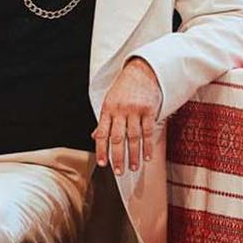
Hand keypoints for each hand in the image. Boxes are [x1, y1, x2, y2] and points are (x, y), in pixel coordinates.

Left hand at [93, 57, 162, 172]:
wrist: (143, 70)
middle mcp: (120, 111)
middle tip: (118, 172)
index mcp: (107, 109)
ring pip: (133, 138)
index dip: (101, 150)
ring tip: (133, 168)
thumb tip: (93, 137)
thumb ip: (104, 120)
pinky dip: (147, 146)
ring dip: (133, 155)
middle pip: (117, 139)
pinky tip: (147, 157)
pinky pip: (147, 132)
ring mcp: (135, 110)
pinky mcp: (149, 110)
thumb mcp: (110, 101)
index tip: (103, 164)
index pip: (102, 134)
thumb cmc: (124, 88)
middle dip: (117, 157)